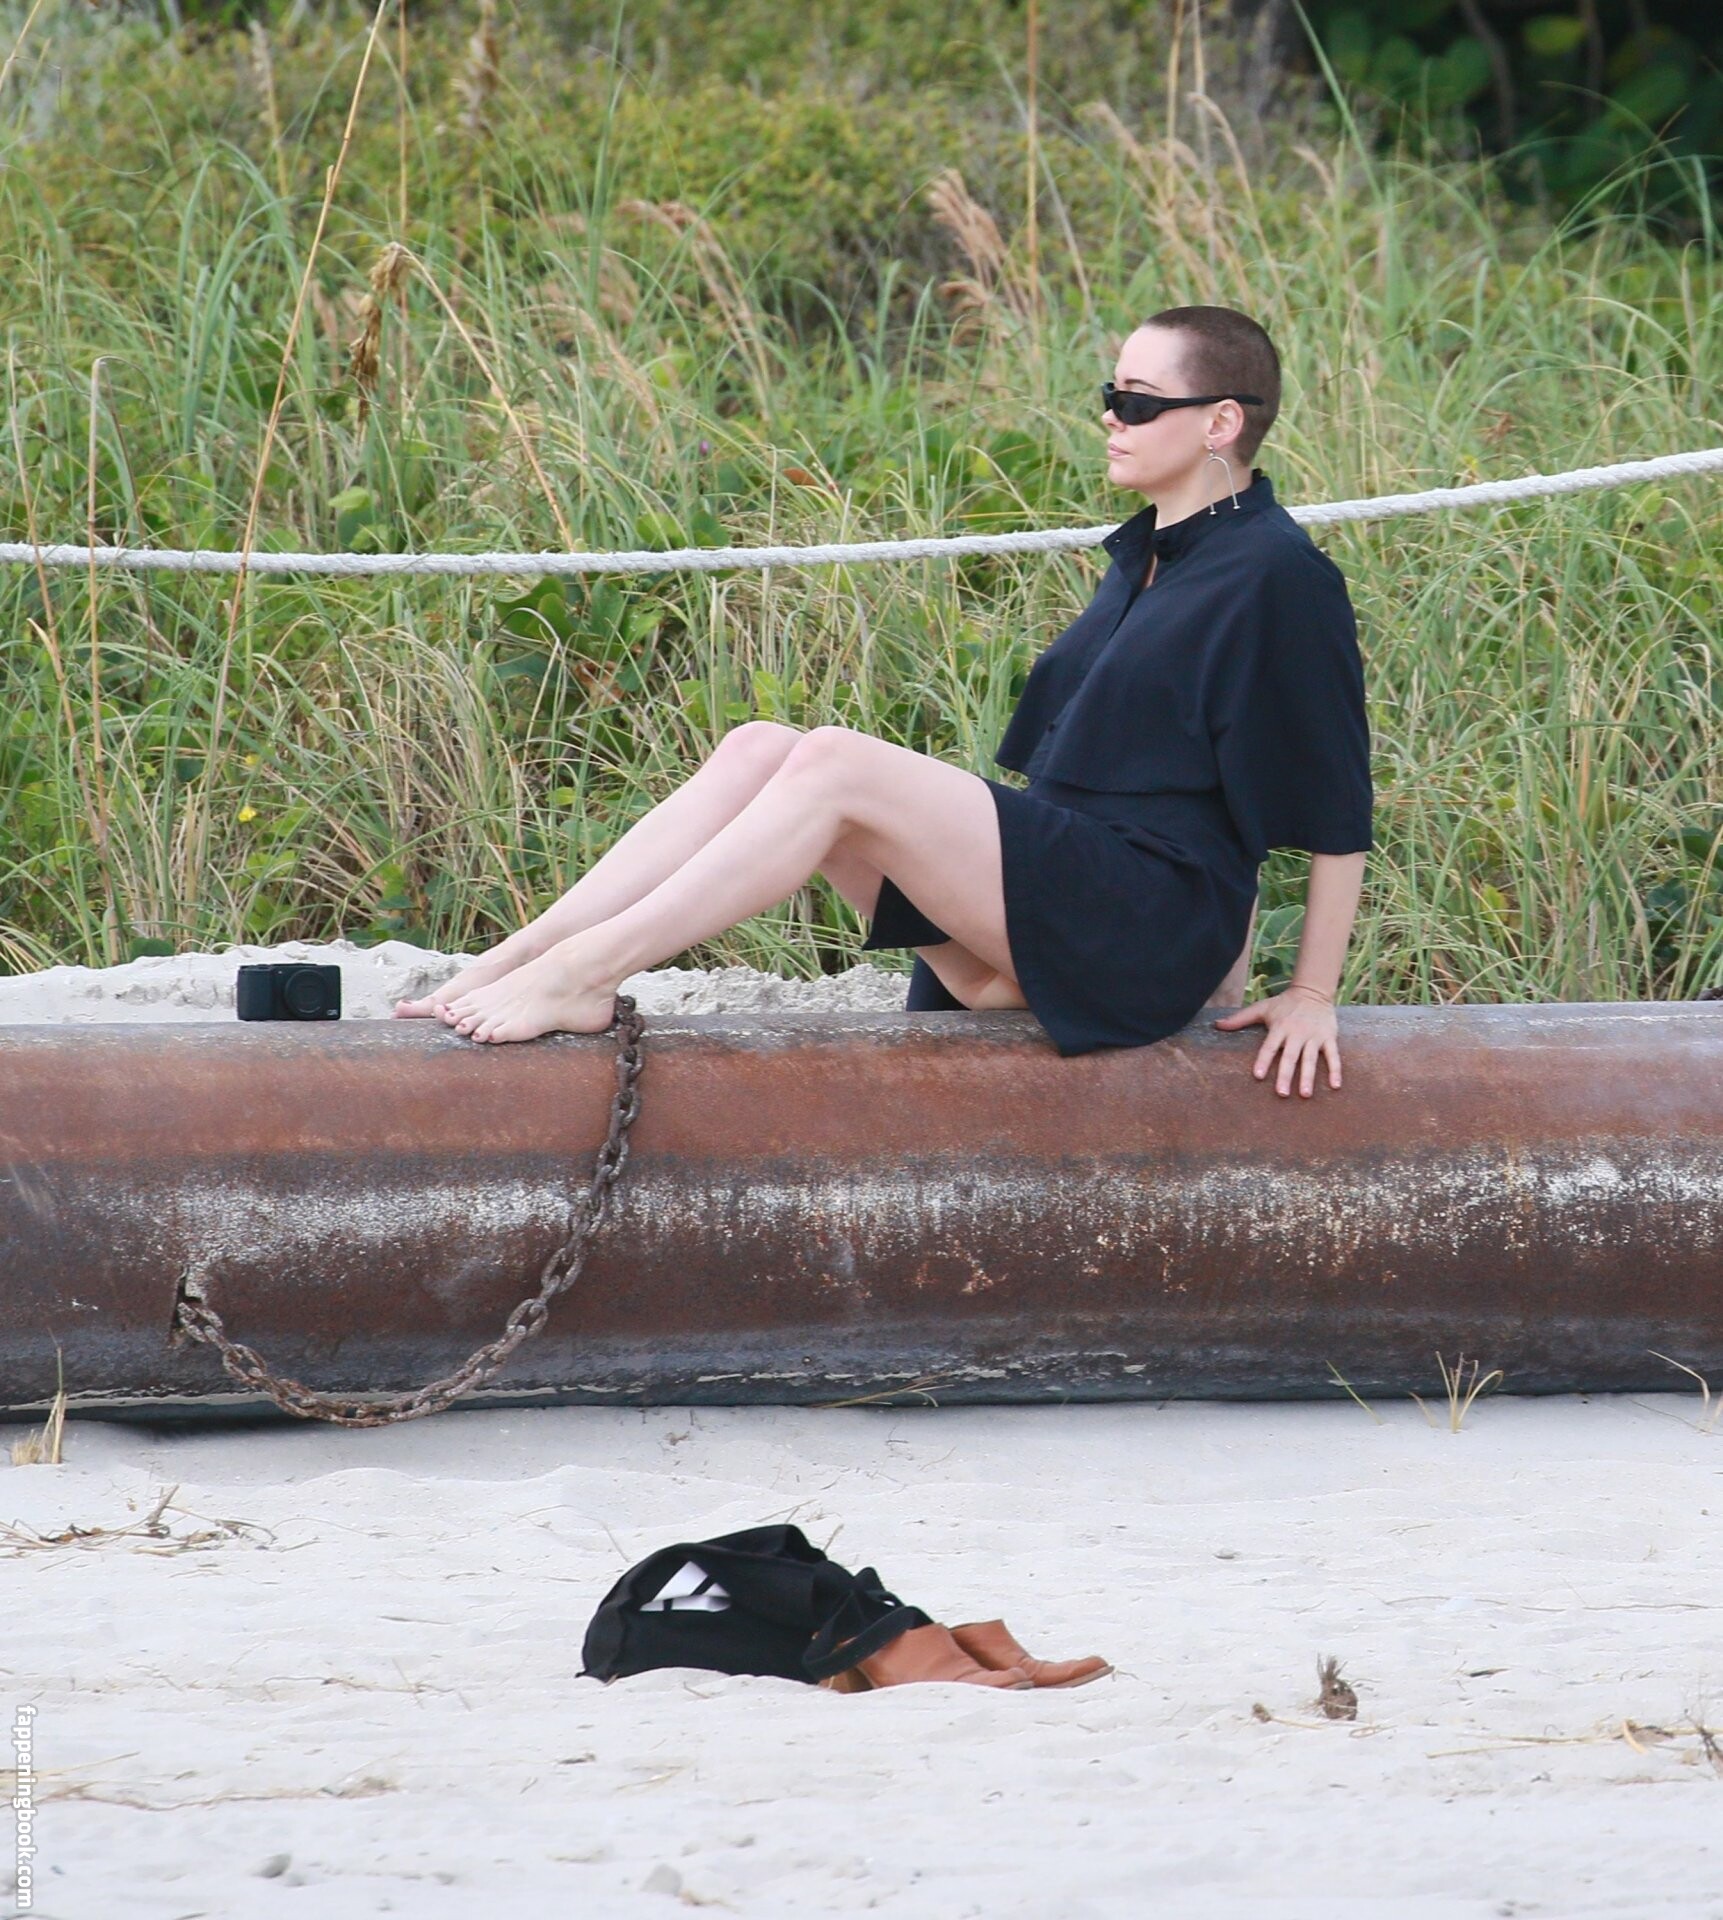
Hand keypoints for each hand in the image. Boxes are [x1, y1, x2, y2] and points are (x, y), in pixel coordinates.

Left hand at [1211, 985, 1340, 1097]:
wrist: (1313, 991)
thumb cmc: (1284, 1004)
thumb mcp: (1262, 1008)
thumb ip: (1240, 1019)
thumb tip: (1216, 1025)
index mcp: (1280, 1027)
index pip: (1270, 1046)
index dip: (1263, 1060)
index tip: (1258, 1075)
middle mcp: (1297, 1032)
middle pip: (1290, 1056)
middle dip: (1285, 1074)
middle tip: (1281, 1093)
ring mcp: (1314, 1036)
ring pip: (1311, 1059)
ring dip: (1308, 1077)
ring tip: (1305, 1094)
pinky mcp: (1329, 1037)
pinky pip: (1333, 1055)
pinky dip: (1335, 1070)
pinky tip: (1335, 1086)